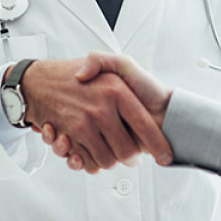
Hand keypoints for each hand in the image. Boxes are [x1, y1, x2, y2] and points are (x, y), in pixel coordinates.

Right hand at [13, 59, 171, 173]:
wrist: (54, 85)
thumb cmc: (92, 78)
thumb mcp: (113, 59)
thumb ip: (114, 61)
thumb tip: (91, 75)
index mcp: (117, 91)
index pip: (143, 123)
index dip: (156, 143)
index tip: (166, 156)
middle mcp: (102, 109)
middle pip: (126, 151)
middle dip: (131, 158)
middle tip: (132, 156)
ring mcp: (85, 123)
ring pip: (106, 160)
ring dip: (108, 161)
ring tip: (110, 151)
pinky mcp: (69, 135)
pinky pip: (83, 160)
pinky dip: (84, 161)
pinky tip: (84, 152)